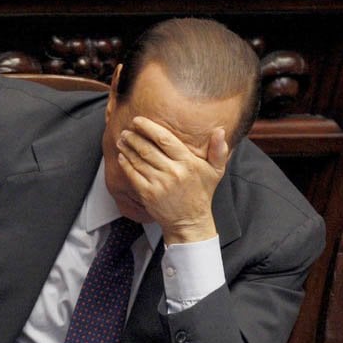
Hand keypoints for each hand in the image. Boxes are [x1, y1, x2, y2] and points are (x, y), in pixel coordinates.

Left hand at [116, 116, 229, 244]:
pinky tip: (122, 156)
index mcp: (188, 163)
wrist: (189, 221)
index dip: (149, 128)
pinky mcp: (148, 194)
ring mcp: (159, 184)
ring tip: (122, 139)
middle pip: (148, 148)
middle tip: (126, 130)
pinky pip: (133, 175)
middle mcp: (173, 172)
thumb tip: (220, 130)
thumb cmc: (201, 194)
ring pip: (138, 160)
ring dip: (127, 148)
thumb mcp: (215, 172)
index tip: (138, 120)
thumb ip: (218, 150)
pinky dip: (125, 164)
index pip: (165, 139)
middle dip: (134, 137)